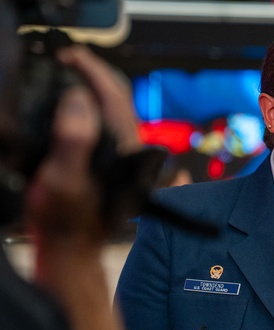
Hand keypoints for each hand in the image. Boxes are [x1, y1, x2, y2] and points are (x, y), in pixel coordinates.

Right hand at [25, 46, 138, 247]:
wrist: (72, 246)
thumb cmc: (67, 219)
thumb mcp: (63, 178)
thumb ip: (74, 139)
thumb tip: (79, 100)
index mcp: (120, 150)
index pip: (113, 97)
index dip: (93, 70)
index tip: (71, 56)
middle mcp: (126, 151)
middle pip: (118, 100)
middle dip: (96, 74)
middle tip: (69, 59)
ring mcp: (119, 158)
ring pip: (114, 112)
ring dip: (94, 89)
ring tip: (71, 74)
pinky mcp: (109, 165)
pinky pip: (105, 126)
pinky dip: (92, 108)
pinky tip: (77, 106)